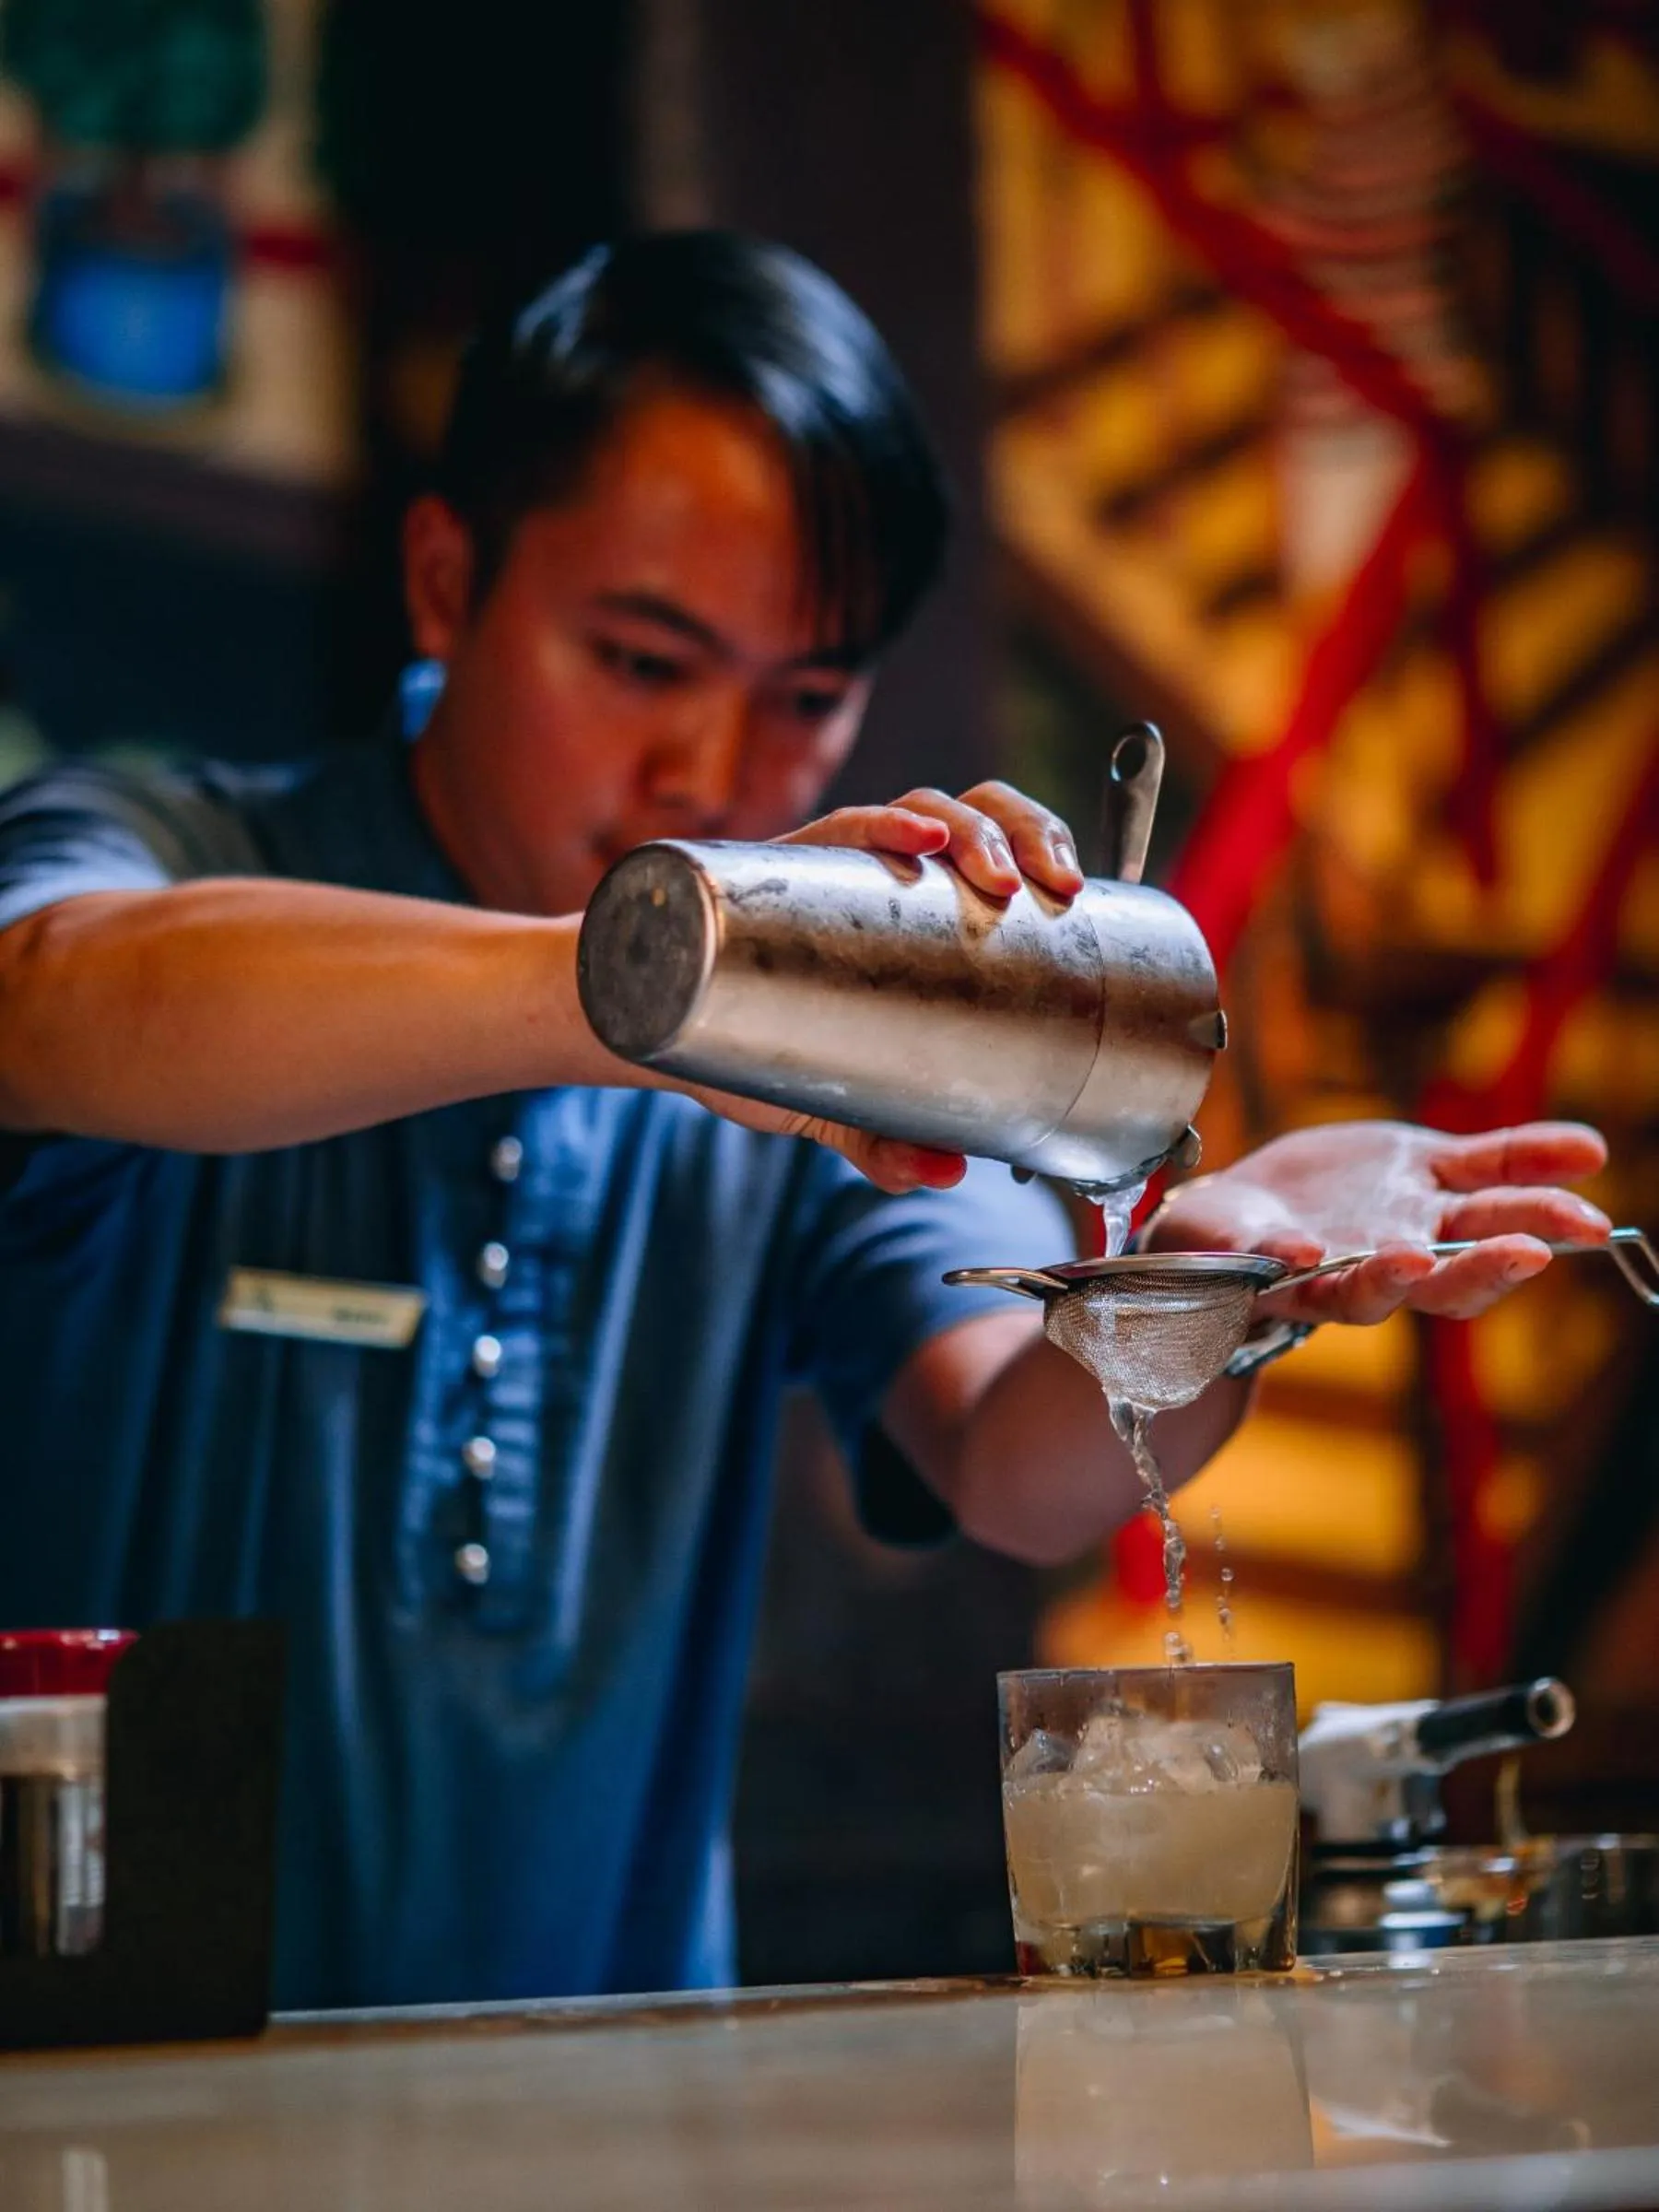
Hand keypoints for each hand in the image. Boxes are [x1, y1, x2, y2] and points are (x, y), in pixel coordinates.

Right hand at [729, 781, 1085, 1190]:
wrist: (651, 1019)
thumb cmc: (754, 1040)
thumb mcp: (831, 1102)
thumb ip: (884, 1140)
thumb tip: (946, 1173)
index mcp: (923, 906)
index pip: (1001, 847)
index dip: (1048, 848)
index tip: (1074, 890)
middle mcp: (887, 869)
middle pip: (981, 813)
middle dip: (1029, 833)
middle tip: (1054, 884)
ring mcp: (837, 862)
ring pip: (924, 806)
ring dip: (972, 828)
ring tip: (993, 873)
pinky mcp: (782, 863)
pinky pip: (843, 826)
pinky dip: (885, 823)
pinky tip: (918, 837)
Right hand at [1144, 1120, 1610, 1322]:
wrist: (1238, 1216)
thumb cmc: (1227, 1244)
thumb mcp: (1232, 1245)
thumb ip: (1260, 1251)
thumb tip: (1300, 1258)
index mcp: (1334, 1287)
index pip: (1374, 1295)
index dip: (1392, 1280)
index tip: (1412, 1262)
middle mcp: (1389, 1259)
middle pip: (1450, 1274)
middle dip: (1491, 1264)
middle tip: (1536, 1251)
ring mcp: (1416, 1214)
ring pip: (1482, 1217)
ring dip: (1532, 1211)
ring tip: (1584, 1217)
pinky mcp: (1425, 1168)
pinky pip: (1490, 1161)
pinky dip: (1532, 1154)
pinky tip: (1584, 1148)